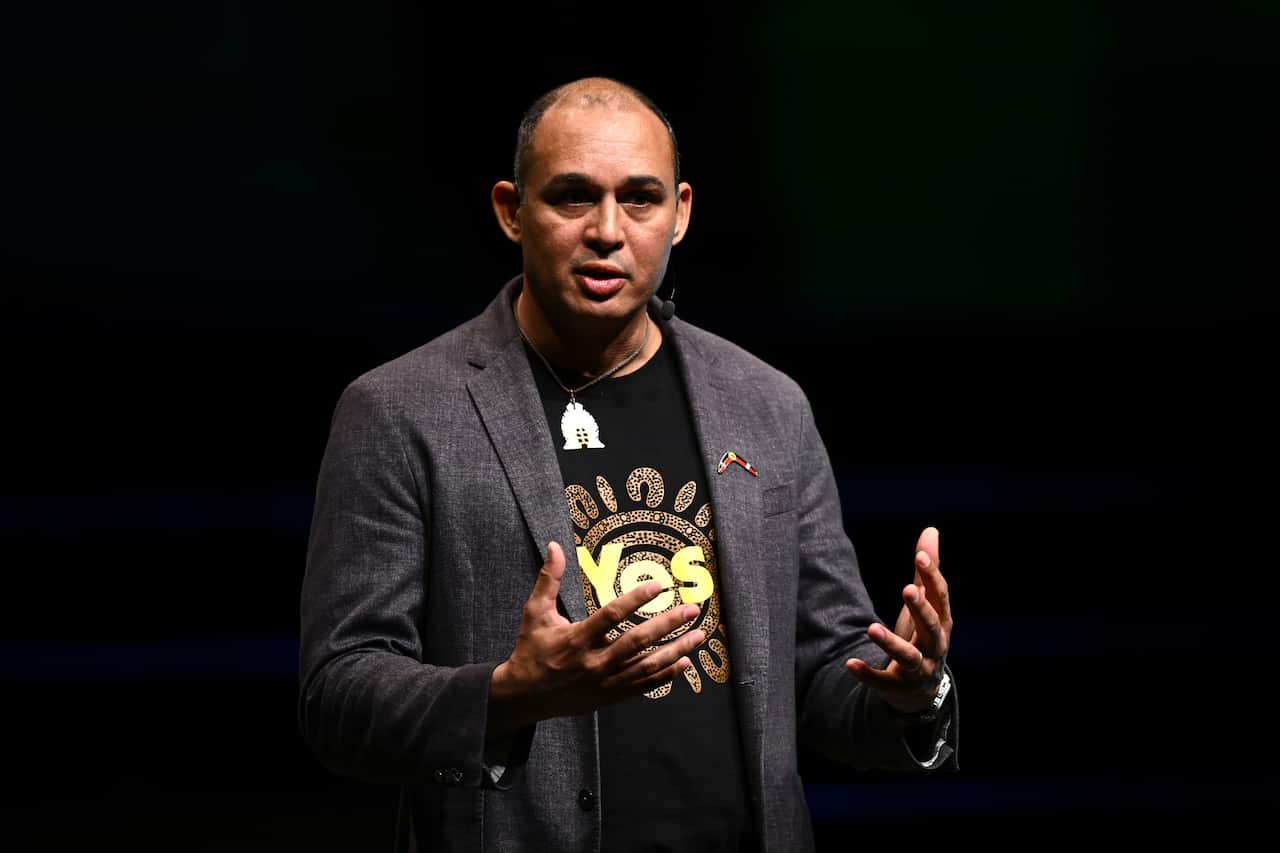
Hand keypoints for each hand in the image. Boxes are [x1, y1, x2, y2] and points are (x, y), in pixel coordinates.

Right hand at [488, 542, 703, 733]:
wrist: (526, 696)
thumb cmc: (531, 650)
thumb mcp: (535, 612)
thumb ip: (548, 579)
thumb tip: (555, 546)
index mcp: (576, 639)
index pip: (612, 616)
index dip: (636, 599)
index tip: (659, 585)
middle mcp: (594, 662)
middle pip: (637, 642)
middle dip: (668, 624)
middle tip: (692, 609)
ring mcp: (604, 682)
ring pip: (646, 666)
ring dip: (676, 650)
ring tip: (698, 635)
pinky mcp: (610, 696)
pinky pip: (643, 686)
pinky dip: (665, 675)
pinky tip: (684, 663)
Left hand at [844, 527, 951, 714]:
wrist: (921, 689)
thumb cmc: (922, 636)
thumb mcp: (925, 605)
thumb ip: (926, 571)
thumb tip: (931, 530)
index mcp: (942, 623)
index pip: (941, 597)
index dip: (933, 576)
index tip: (920, 555)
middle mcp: (935, 646)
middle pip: (932, 627)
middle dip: (920, 609)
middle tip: (906, 589)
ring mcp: (919, 669)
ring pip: (909, 657)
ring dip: (891, 643)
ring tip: (871, 628)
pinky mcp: (898, 686)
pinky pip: (883, 681)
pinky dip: (867, 674)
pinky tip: (849, 663)